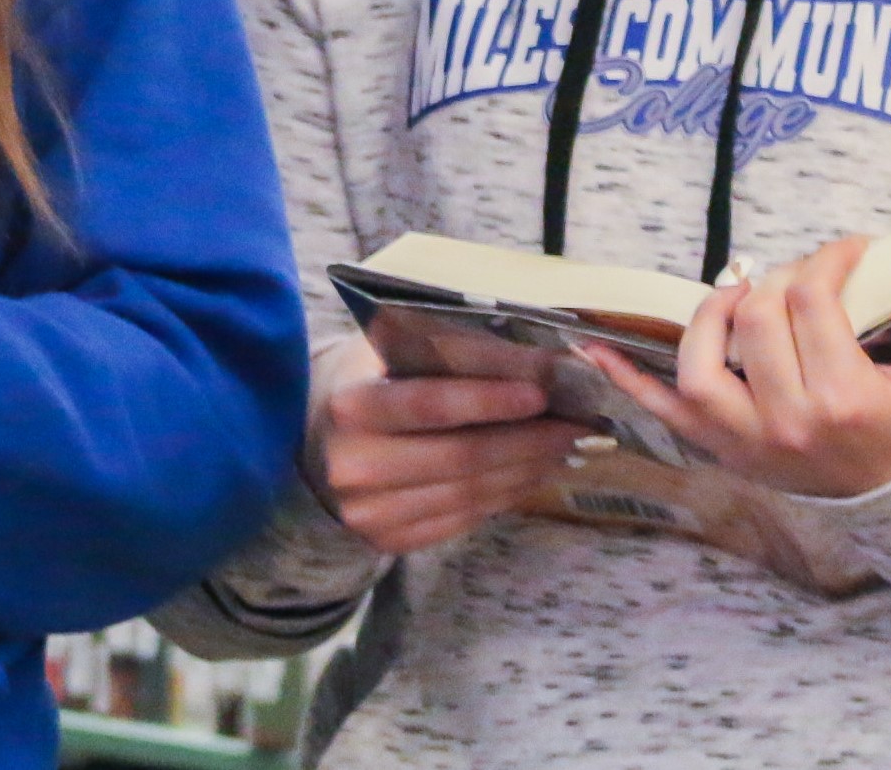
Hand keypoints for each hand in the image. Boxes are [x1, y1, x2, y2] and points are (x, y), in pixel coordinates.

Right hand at [305, 332, 588, 554]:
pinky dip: (504, 496)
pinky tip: (531, 473)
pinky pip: (460, 520)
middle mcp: (354, 465)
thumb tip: (537, 359)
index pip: (430, 404)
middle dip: (528, 440)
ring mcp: (368, 512)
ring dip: (526, 469)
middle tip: (575, 424)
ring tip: (563, 446)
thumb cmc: (367, 381)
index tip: (542, 391)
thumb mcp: (392, 351)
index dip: (489, 399)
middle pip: (460, 457)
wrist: (315, 442)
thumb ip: (451, 351)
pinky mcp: (386, 540)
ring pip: (468, 493)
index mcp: (351, 406)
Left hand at [589, 238, 890, 499]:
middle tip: (809, 276)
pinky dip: (624, 378)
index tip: (850, 251)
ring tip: (741, 293)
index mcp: (844, 399)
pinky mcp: (722, 448)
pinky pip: (660, 412)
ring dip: (712, 313)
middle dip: (783, 277)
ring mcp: (746, 439)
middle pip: (758, 317)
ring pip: (701, 361)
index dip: (830, 258)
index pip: (812, 299)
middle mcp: (786, 421)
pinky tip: (592, 346)